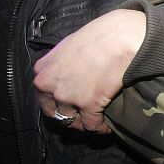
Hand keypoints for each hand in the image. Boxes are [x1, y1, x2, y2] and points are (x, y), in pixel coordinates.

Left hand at [34, 9, 145, 133]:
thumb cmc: (102, 34)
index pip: (44, 94)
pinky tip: (107, 127)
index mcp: (43, 69)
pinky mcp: (88, 105)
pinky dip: (100, 128)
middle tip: (83, 116)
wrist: (120, 37)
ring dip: (84, 124)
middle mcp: (50, 85)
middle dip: (69, 116)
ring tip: (96, 122)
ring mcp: (67, 96)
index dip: (58, 101)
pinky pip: (92, 126)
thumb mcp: (72, 44)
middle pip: (55, 112)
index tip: (70, 104)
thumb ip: (65, 60)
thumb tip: (73, 69)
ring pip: (72, 122)